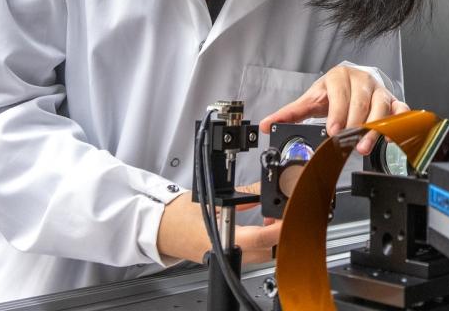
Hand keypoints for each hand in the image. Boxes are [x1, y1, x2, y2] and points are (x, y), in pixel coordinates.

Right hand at [156, 184, 280, 264]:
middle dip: (282, 232)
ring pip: (262, 255)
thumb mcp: (209, 197)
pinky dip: (263, 242)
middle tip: (287, 212)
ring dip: (273, 238)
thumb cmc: (175, 215)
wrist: (157, 230)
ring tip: (273, 217)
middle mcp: (224, 254)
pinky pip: (253, 254)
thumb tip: (263, 189)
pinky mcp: (226, 259)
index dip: (278, 229)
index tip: (290, 217)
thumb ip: (240, 194)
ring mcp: (225, 259)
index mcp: (219, 239)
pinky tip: (263, 226)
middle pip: (267, 251)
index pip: (258, 239)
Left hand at [260, 64, 409, 154]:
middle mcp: (362, 81)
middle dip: (356, 124)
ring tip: (365, 146)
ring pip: (382, 107)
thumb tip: (266, 124)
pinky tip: (391, 137)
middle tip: (349, 143)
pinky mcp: (393, 101)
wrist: (352, 82)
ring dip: (375, 128)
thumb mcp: (311, 99)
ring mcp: (380, 90)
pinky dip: (398, 123)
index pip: (340, 94)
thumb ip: (290, 113)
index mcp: (340, 77)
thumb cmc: (332, 91)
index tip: (333, 131)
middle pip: (362, 101)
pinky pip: (400, 110)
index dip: (337, 113)